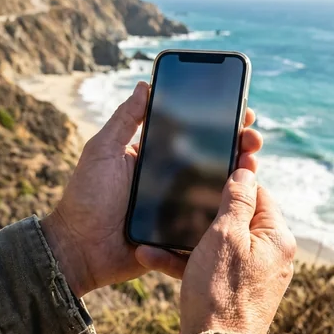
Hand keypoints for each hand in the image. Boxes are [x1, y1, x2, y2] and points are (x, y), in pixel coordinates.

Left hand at [42, 81, 262, 296]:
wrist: (80, 249)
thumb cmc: (86, 197)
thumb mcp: (103, 150)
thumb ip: (125, 119)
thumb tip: (145, 84)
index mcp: (154, 155)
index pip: (193, 132)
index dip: (219, 121)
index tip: (241, 110)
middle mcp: (171, 178)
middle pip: (213, 157)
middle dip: (238, 144)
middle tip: (252, 137)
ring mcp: (178, 205)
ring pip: (217, 187)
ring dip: (240, 172)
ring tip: (252, 161)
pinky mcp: (182, 232)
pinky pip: (210, 219)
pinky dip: (229, 207)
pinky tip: (245, 195)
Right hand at [136, 170, 295, 333]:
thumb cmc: (220, 291)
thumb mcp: (226, 235)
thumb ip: (237, 200)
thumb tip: (247, 171)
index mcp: (277, 238)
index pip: (259, 194)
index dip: (232, 181)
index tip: (205, 173)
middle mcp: (271, 256)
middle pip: (237, 218)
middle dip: (203, 211)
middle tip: (177, 200)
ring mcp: (253, 275)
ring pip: (218, 243)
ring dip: (186, 238)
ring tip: (155, 234)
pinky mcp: (234, 292)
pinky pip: (210, 266)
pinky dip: (186, 261)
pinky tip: (152, 256)